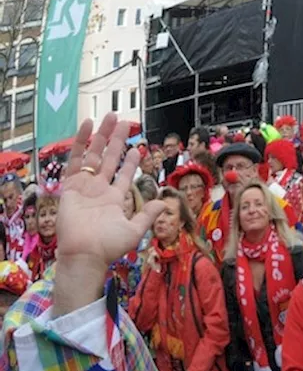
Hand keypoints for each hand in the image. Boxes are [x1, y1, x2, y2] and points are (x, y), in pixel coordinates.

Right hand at [54, 114, 164, 316]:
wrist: (85, 253)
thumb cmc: (109, 246)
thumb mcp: (135, 230)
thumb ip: (147, 215)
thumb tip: (163, 204)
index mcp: (115, 199)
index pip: (124, 175)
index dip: (130, 162)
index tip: (138, 148)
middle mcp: (99, 189)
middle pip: (109, 159)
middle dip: (117, 140)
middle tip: (124, 122)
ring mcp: (84, 185)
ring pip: (94, 154)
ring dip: (102, 136)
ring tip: (110, 118)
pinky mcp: (70, 184)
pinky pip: (75, 159)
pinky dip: (81, 142)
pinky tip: (87, 126)